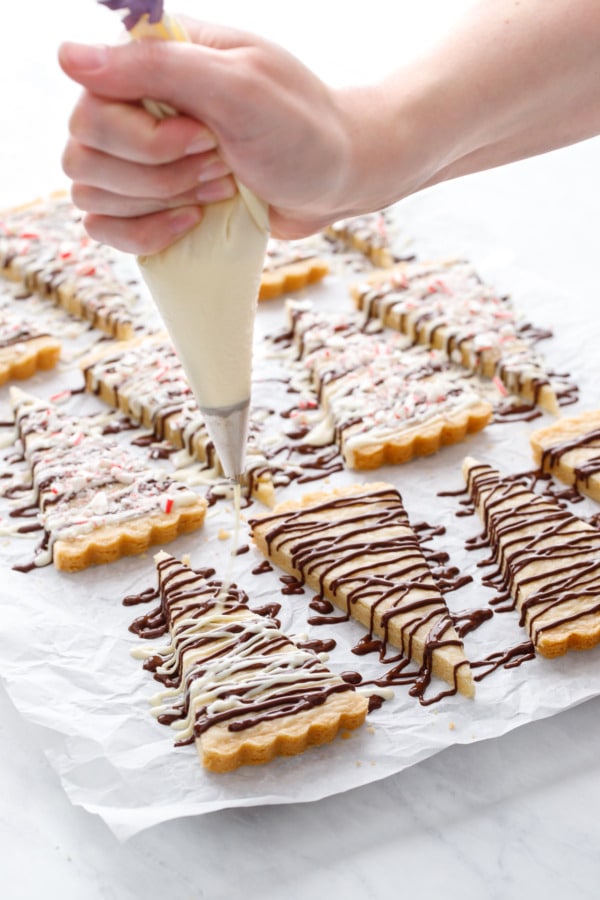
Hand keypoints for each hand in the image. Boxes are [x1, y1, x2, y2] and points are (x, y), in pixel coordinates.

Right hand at [59, 19, 360, 252]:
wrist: (339, 179)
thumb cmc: (302, 129)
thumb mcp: (240, 87)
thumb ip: (157, 67)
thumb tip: (66, 56)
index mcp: (153, 64)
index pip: (90, 101)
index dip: (140, 136)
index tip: (204, 137)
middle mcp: (137, 108)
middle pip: (84, 152)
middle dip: (157, 173)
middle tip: (218, 164)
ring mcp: (141, 160)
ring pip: (90, 191)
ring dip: (157, 202)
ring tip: (218, 187)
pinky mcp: (151, 204)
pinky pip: (104, 228)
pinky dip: (143, 235)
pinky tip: (191, 224)